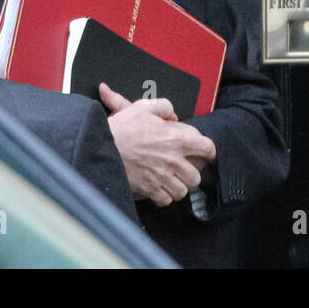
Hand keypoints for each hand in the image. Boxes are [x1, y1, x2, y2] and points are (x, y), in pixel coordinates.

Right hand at [99, 83, 216, 207]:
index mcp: (175, 139)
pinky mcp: (149, 190)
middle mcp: (172, 161)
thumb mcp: (143, 107)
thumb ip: (164, 107)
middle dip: (192, 172)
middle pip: (197, 176)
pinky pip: (166, 200)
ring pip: (183, 191)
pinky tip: (159, 187)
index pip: (207, 148)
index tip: (203, 151)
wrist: (100, 147)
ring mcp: (162, 178)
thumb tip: (173, 116)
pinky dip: (165, 196)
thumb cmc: (121, 128)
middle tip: (183, 167)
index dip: (208, 150)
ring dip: (179, 186)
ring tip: (171, 179)